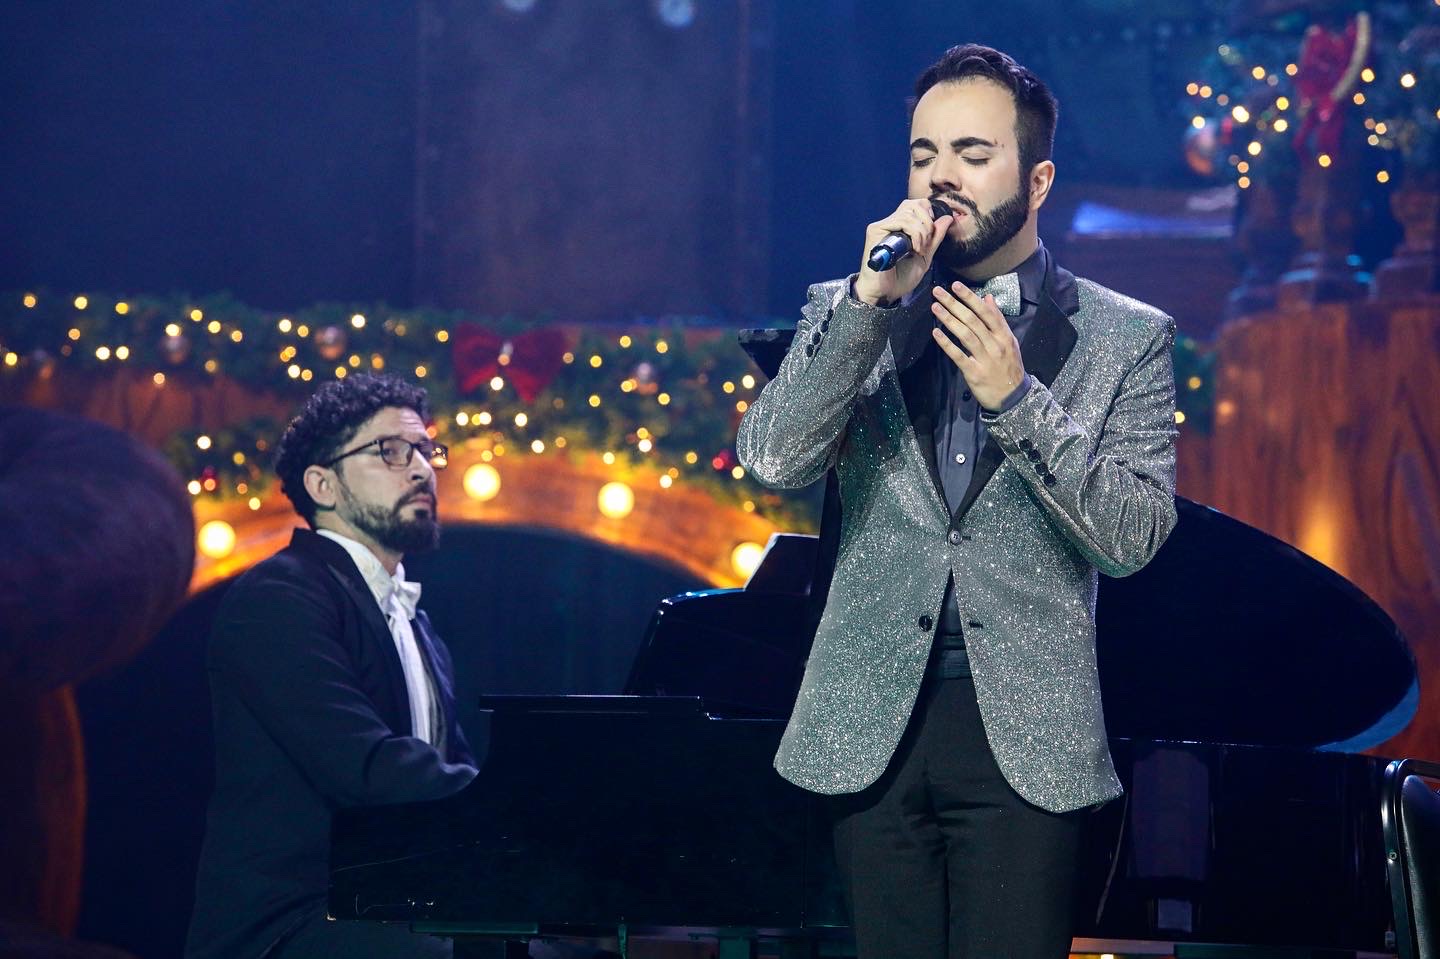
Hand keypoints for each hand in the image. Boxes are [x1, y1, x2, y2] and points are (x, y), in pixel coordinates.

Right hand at [853, 199, 953, 306]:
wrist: (885, 293)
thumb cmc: (901, 278)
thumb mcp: (926, 257)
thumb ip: (935, 237)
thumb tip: (948, 218)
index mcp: (901, 227)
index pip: (917, 205)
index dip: (929, 214)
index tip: (931, 234)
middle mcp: (890, 223)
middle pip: (914, 204)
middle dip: (927, 221)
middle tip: (927, 242)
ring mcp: (882, 226)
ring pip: (909, 212)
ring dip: (921, 231)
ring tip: (919, 249)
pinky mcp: (876, 230)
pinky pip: (901, 221)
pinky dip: (914, 234)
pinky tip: (914, 248)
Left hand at [930, 281, 1025, 410]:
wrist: (1013, 397)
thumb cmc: (1009, 367)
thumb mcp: (1009, 341)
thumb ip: (998, 320)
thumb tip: (988, 298)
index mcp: (1004, 335)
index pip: (986, 312)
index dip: (970, 298)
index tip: (956, 286)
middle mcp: (995, 344)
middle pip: (972, 320)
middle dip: (954, 304)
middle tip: (938, 292)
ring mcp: (984, 358)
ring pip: (965, 334)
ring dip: (949, 319)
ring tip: (935, 307)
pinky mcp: (974, 372)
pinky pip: (958, 355)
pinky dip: (947, 344)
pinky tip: (936, 333)